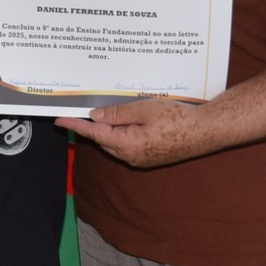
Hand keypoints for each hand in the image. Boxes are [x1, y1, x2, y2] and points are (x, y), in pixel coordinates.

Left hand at [55, 99, 208, 168]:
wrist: (205, 132)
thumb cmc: (177, 118)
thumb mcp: (144, 109)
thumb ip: (118, 113)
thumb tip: (96, 115)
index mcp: (127, 144)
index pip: (94, 134)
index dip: (76, 125)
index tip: (60, 120)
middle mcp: (131, 156)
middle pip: (104, 139)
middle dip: (95, 125)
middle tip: (87, 106)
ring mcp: (141, 159)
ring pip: (116, 143)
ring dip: (111, 128)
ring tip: (110, 110)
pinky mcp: (150, 158)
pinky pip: (129, 145)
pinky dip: (124, 133)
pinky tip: (129, 120)